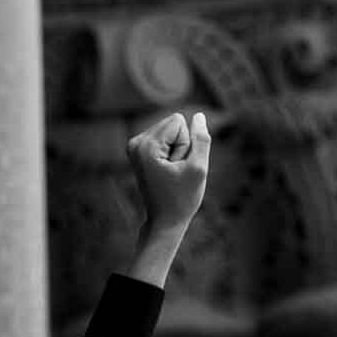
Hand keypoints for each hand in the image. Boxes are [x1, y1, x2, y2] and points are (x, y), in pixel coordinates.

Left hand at [126, 111, 210, 233]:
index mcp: (145, 146)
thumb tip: (199, 116)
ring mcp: (135, 146)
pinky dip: (171, 153)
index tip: (178, 167)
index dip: (185, 144)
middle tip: (175, 171)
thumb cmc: (182, 199)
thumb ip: (201, 139)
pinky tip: (167, 170)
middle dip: (181, 146)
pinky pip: (167, 138)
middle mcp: (135, 142)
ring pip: (171, 131)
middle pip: (173, 123)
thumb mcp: (198, 168)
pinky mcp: (139, 150)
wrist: (164, 221)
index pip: (178, 121)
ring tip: (171, 172)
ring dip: (177, 151)